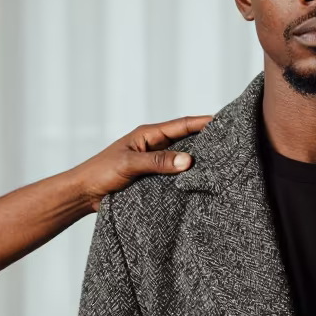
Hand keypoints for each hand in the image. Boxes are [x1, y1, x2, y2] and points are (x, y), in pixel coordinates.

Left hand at [72, 115, 213, 211]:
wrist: (83, 194)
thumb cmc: (100, 173)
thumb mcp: (129, 164)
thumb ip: (158, 162)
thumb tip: (188, 161)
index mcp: (148, 134)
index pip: (183, 125)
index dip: (204, 122)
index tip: (225, 121)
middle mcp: (154, 146)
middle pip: (187, 140)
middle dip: (207, 141)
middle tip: (232, 144)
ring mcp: (154, 162)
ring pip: (182, 159)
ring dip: (199, 162)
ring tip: (223, 164)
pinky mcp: (153, 179)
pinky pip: (175, 176)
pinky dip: (188, 178)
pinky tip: (201, 183)